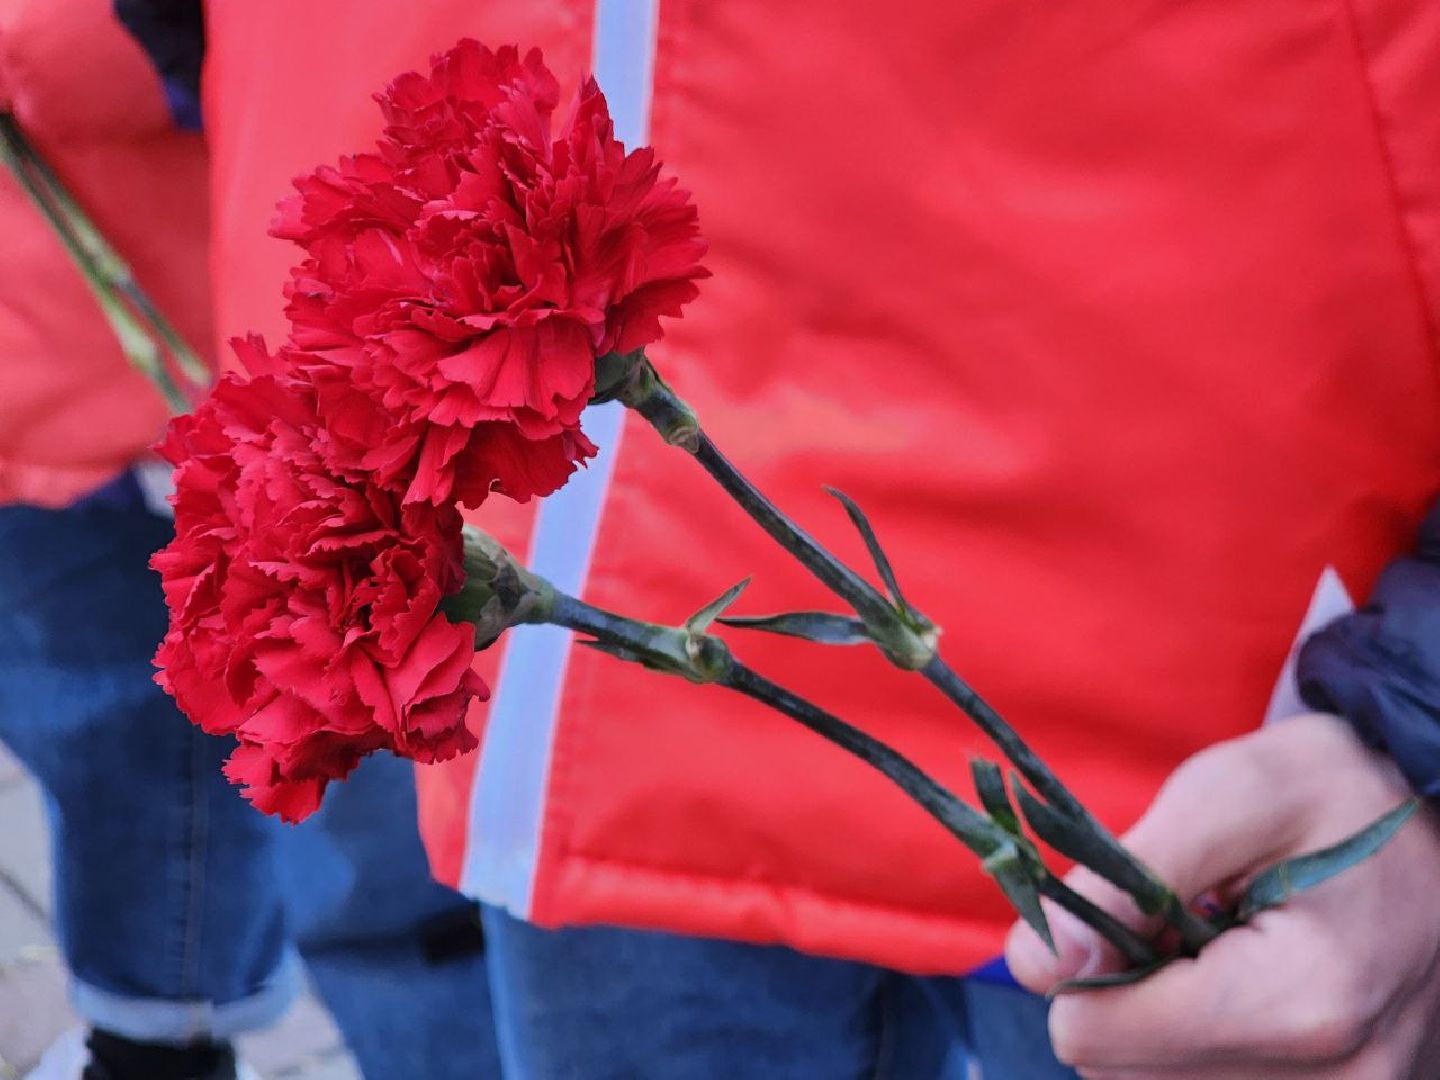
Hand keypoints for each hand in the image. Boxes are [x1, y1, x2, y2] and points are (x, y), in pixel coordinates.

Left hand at [1006, 713, 1439, 1077]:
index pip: (1097, 1039)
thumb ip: (1126, 878)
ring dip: (1153, 1019)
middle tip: (1171, 918)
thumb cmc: (1334, 791)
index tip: (1117, 905)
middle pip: (1120, 1072)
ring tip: (1207, 945)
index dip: (1077, 964)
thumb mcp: (1229, 792)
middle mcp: (1334, 1078)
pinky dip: (1193, 1040)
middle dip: (1117, 991)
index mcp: (1299, 1000)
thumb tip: (1034, 964)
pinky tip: (1228, 983)